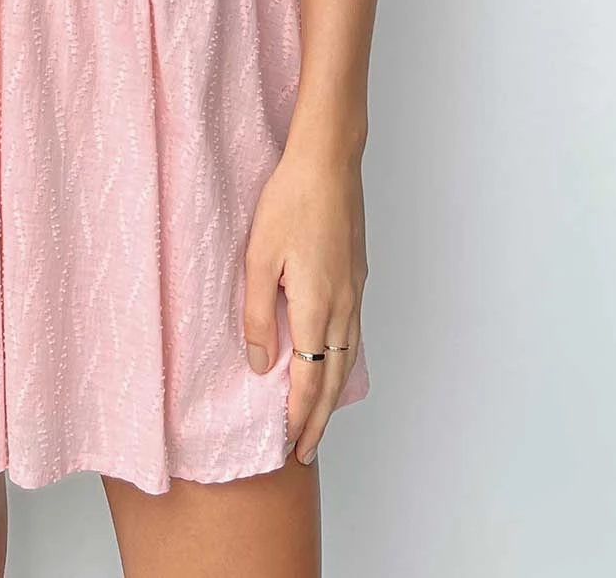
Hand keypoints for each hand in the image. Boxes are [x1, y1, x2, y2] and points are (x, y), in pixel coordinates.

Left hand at [241, 134, 366, 465]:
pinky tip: (333, 366)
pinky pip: (352, 335)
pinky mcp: (357, 276)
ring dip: (332, 397)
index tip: (288, 446)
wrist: (329, 161)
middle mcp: (343, 306)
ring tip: (318, 422)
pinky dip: (341, 364)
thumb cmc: (290, 200)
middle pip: (332, 379)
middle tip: (306, 455)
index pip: (308, 379)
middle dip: (318, 420)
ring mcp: (355, 291)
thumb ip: (258, 314)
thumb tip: (261, 363)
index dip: (297, 416)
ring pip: (346, 359)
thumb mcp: (259, 257)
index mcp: (317, 305)